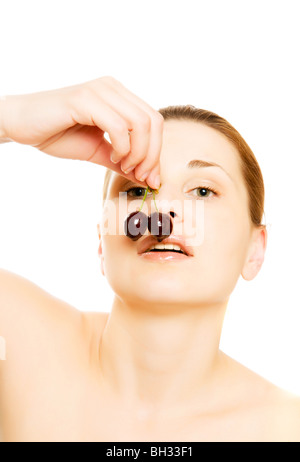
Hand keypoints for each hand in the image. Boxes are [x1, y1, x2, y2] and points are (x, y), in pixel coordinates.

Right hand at [0, 77, 162, 188]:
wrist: (22, 125)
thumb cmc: (58, 134)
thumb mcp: (99, 151)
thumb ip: (123, 161)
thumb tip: (148, 177)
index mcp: (119, 96)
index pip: (154, 121)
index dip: (157, 152)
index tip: (148, 176)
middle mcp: (113, 88)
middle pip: (153, 121)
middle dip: (151, 155)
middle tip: (138, 174)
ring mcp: (100, 90)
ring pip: (140, 123)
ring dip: (137, 152)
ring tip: (123, 165)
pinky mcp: (85, 99)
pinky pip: (118, 125)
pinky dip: (122, 146)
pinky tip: (112, 155)